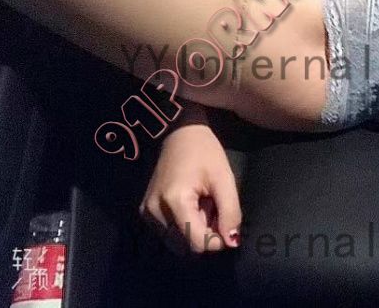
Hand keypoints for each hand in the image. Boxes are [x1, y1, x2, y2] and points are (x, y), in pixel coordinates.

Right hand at [140, 124, 241, 252]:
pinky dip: (183, 226)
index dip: (216, 240)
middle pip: (186, 245)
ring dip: (194, 231)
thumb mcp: (224, 179)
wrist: (180, 133)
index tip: (226, 223)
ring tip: (202, 206)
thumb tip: (232, 243)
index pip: (197, 242)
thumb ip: (230, 212)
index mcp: (175, 201)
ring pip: (177, 241)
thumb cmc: (205, 152)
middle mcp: (156, 211)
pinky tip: (191, 207)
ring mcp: (148, 212)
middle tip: (213, 209)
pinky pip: (168, 232)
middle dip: (205, 234)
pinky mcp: (146, 211)